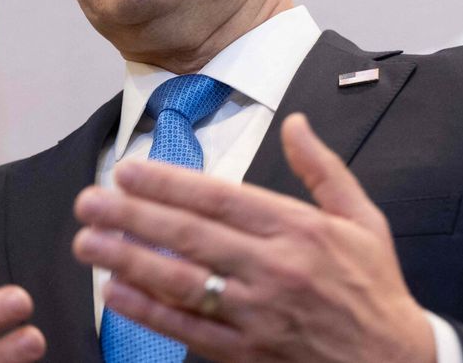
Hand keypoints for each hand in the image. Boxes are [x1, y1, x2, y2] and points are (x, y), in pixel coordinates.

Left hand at [72, 113, 435, 362]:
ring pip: (182, 283)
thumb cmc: (375, 287)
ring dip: (128, 260)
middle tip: (90, 201)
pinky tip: (117, 293)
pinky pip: (189, 330)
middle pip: (190, 237)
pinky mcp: (249, 353)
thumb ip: (323, 169)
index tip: (128, 171)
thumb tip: (296, 123)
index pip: (220, 198)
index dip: (169, 183)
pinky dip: (150, 312)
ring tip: (88, 243)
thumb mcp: (363, 219)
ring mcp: (259, 314)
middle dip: (132, 216)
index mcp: (299, 229)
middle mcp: (275, 268)